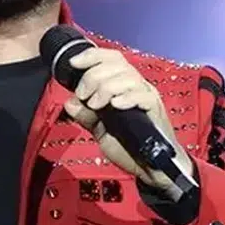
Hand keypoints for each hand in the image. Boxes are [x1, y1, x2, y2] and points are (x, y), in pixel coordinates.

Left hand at [61, 48, 191, 191]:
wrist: (151, 168)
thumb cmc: (130, 146)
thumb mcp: (100, 130)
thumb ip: (86, 116)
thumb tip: (69, 103)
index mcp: (122, 85)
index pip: (110, 58)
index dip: (91, 56)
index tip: (74, 63)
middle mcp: (135, 86)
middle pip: (116, 64)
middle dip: (93, 76)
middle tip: (84, 96)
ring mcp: (146, 96)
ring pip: (127, 77)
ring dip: (106, 87)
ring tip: (96, 105)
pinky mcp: (155, 109)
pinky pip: (142, 95)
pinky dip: (126, 97)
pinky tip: (115, 105)